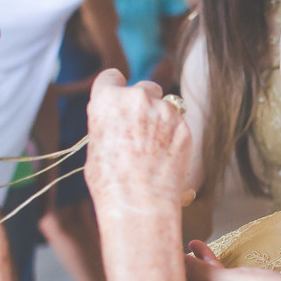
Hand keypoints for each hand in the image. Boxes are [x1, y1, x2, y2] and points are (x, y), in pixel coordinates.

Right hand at [85, 70, 190, 216]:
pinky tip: (166, 157)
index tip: (117, 96)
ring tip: (153, 148)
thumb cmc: (110, 182)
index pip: (111, 77)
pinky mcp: (184, 127)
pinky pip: (179, 123)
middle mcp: (137, 98)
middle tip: (139, 128)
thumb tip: (116, 122)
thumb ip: (108, 124)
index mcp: (108, 100)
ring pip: (165, 104)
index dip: (114, 87)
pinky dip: (174, 135)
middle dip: (142, 102)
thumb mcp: (96, 148)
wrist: (140, 203)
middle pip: (143, 87)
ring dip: (161, 118)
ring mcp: (165, 111)